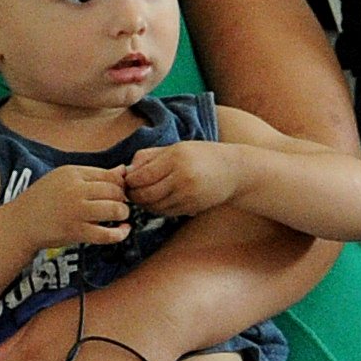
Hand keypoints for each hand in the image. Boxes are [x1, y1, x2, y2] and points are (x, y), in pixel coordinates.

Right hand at [19, 159, 138, 246]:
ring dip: (123, 214)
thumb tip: (123, 170)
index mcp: (72, 173)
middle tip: (119, 204)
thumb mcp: (64, 179)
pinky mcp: (76, 232)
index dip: (121, 185)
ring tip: (120, 216)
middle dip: (123, 199)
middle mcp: (75, 190)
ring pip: (116, 210)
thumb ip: (94, 175)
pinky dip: (121, 233)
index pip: (111, 176)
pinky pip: (108, 234)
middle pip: (115, 192)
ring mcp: (76, 212)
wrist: (20, 224)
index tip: (119, 192)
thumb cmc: (44, 199)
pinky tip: (123, 230)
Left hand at [119, 141, 246, 217]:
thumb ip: (149, 157)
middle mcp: (182, 177)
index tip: (127, 179)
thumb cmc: (202, 156)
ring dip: (144, 203)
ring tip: (144, 194)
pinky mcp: (192, 207)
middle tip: (130, 190)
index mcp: (176, 158)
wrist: (235, 171)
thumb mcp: (176, 148)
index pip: (141, 176)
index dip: (129, 180)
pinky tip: (158, 200)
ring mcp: (188, 195)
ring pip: (153, 206)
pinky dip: (156, 208)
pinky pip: (165, 212)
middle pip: (144, 194)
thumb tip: (126, 170)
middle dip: (133, 194)